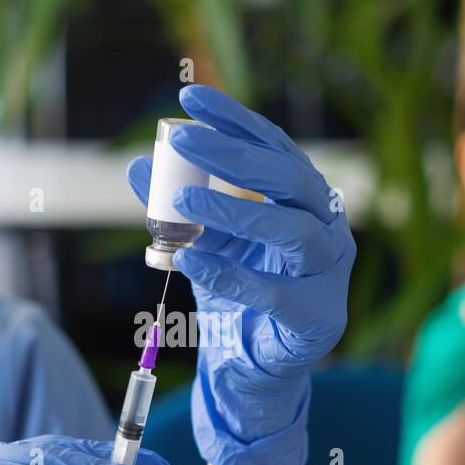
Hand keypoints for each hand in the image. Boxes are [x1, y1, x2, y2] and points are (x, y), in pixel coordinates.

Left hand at [127, 85, 354, 464]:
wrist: (258, 365)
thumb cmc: (240, 292)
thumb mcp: (203, 241)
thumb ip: (175, 206)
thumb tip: (136, 165)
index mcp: (304, 197)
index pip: (273, 144)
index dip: (235, 119)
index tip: (189, 99)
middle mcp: (326, 224)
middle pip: (290, 176)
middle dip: (233, 153)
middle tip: (182, 140)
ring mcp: (329, 271)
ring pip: (295, 230)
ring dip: (236, 210)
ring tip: (184, 200)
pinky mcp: (319, 317)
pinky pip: (275, 292)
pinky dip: (230, 274)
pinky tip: (190, 260)